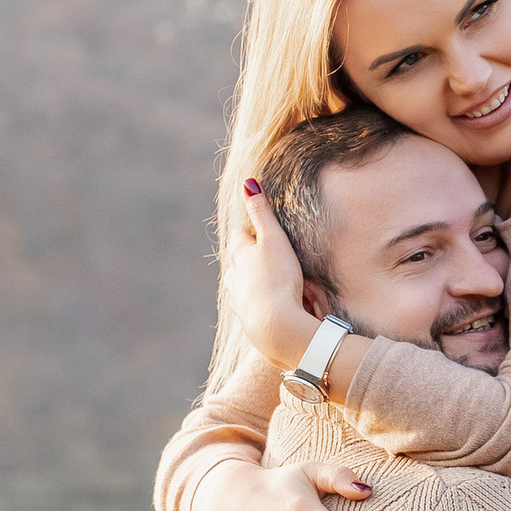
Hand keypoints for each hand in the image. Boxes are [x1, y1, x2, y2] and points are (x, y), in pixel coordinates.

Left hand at [221, 184, 316, 375]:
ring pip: (245, 281)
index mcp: (237, 253)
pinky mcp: (246, 318)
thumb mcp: (274, 240)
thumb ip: (262, 213)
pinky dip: (262, 300)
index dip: (255, 228)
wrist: (277, 327)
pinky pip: (254, 303)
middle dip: (256, 254)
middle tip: (275, 254)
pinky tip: (273, 304)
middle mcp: (232, 275)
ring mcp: (237, 297)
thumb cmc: (278, 280)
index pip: (241, 232)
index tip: (268, 229)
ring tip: (275, 280)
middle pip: (241, 257)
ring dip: (258, 278)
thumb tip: (248, 183)